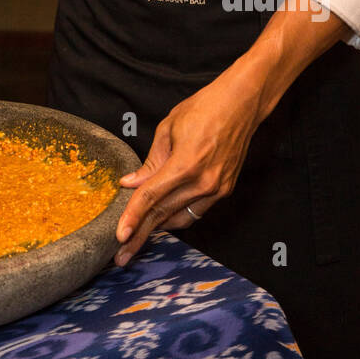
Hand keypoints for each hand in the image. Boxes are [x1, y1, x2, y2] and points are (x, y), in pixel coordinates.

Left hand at [113, 64, 264, 265]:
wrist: (241, 103)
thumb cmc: (203, 108)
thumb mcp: (168, 129)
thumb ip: (150, 162)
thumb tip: (131, 184)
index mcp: (185, 164)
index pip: (151, 198)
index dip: (132, 217)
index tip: (118, 236)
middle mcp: (203, 182)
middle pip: (163, 215)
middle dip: (140, 236)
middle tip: (122, 255)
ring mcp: (217, 189)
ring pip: (180, 218)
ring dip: (158, 229)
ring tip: (137, 238)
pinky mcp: (225, 189)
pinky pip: (196, 211)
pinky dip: (177, 216)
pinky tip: (162, 219)